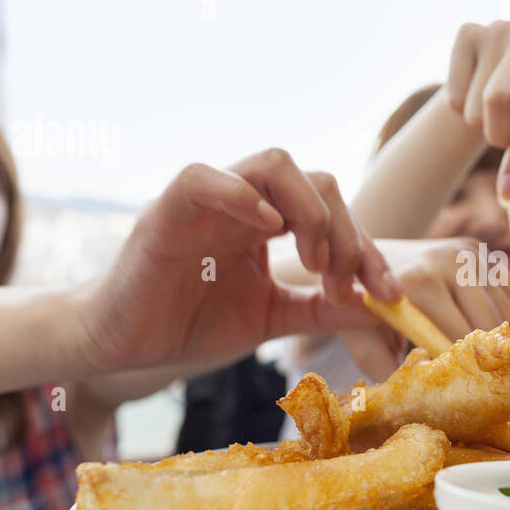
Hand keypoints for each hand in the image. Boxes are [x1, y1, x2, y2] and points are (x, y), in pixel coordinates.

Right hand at [74, 149, 400, 372]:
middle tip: (343, 285)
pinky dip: (242, 196)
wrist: (122, 345)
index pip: (334, 212)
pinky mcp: (167, 210)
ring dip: (309, 212)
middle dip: (345, 234)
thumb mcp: (272, 317)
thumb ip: (321, 310)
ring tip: (315, 265)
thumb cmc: (190, 324)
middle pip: (316, 181)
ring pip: (273, 165)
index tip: (387, 294)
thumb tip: (380, 308)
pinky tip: (268, 231)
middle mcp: (245, 203)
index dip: (367, 249)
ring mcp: (208, 200)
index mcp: (270, 222)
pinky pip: (205, 178)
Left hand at [339, 237, 509, 379]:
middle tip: (501, 389)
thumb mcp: (364, 341)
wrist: (362, 259)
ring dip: (506, 340)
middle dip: (492, 358)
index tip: (477, 395)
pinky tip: (506, 344)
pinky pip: (507, 293)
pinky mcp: (478, 250)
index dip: (467, 369)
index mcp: (421, 282)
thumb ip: (388, 373)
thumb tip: (419, 407)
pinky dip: (509, 318)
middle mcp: (450, 261)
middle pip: (488, 324)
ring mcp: (467, 252)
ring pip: (504, 309)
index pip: (459, 337)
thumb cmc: (362, 308)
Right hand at [446, 17, 509, 198]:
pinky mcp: (468, 33)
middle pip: (502, 99)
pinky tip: (480, 94)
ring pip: (476, 104)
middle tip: (506, 144)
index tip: (509, 192)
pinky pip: (454, 95)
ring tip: (501, 114)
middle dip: (500, 138)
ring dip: (484, 126)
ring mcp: (500, 27)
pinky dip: (463, 110)